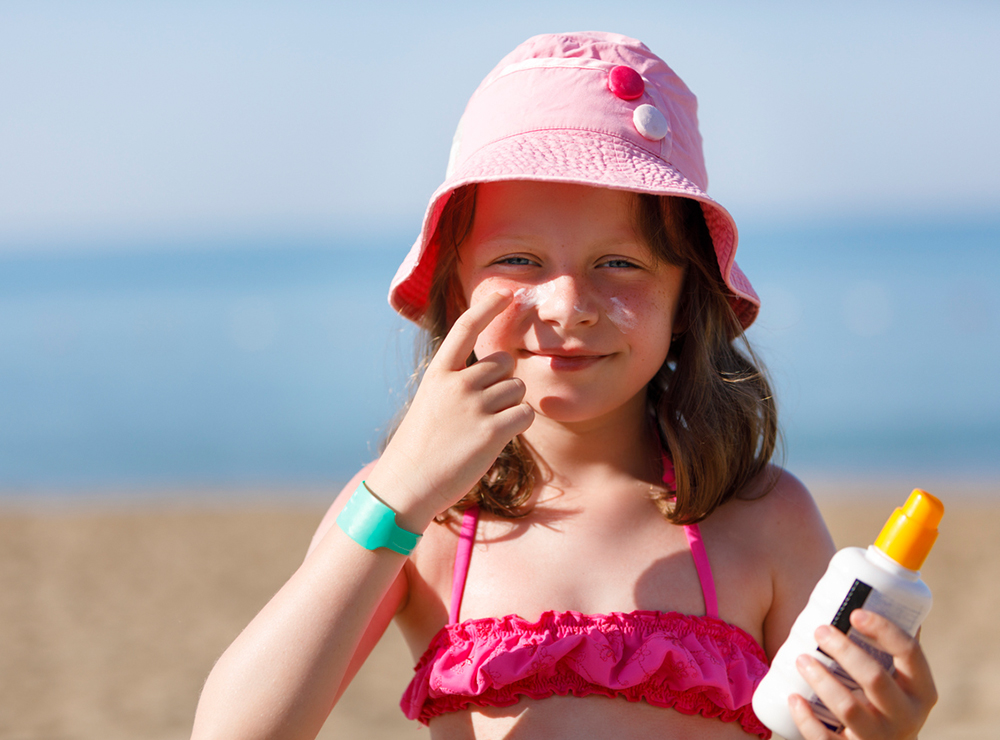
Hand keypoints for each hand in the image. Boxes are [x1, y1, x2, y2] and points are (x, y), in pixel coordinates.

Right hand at [367, 290, 534, 529]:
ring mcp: (474, 406)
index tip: (507, 294)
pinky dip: (519, 424)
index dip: (488, 308)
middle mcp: (456, 384)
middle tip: (483, 412)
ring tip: (483, 429)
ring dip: (510, 407)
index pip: (465, 329)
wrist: (407, 485)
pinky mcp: (492, 431)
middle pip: (505, 363)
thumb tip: (500, 370)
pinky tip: (498, 438)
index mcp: (438, 374)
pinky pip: (525, 413)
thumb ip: (458, 383)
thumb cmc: (420, 447)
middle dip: (504, 383)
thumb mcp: (431, 403)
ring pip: (518, 388)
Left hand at [789, 610, 936, 739]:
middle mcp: (906, 717)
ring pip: (849, 708)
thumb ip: (892, 645)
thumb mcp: (902, 678)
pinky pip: (826, 739)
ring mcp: (880, 739)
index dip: (883, 629)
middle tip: (819, 630)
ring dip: (821, 679)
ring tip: (801, 658)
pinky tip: (792, 697)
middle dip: (844, 650)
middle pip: (874, 678)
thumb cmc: (888, 701)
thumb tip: (878, 591)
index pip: (909, 653)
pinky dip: (807, 719)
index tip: (854, 612)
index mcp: (922, 690)